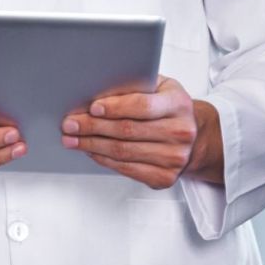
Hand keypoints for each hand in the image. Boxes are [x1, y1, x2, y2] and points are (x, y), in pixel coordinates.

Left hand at [62, 76, 219, 190]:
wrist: (194, 137)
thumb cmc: (169, 108)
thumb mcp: (160, 88)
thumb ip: (136, 86)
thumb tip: (98, 90)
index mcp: (179, 104)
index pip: (143, 106)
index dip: (115, 107)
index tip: (92, 108)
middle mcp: (180, 132)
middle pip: (128, 131)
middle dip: (93, 127)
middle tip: (70, 124)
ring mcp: (174, 158)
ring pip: (123, 152)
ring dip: (92, 146)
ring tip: (73, 139)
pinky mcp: (165, 177)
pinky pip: (127, 169)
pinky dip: (104, 160)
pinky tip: (91, 151)